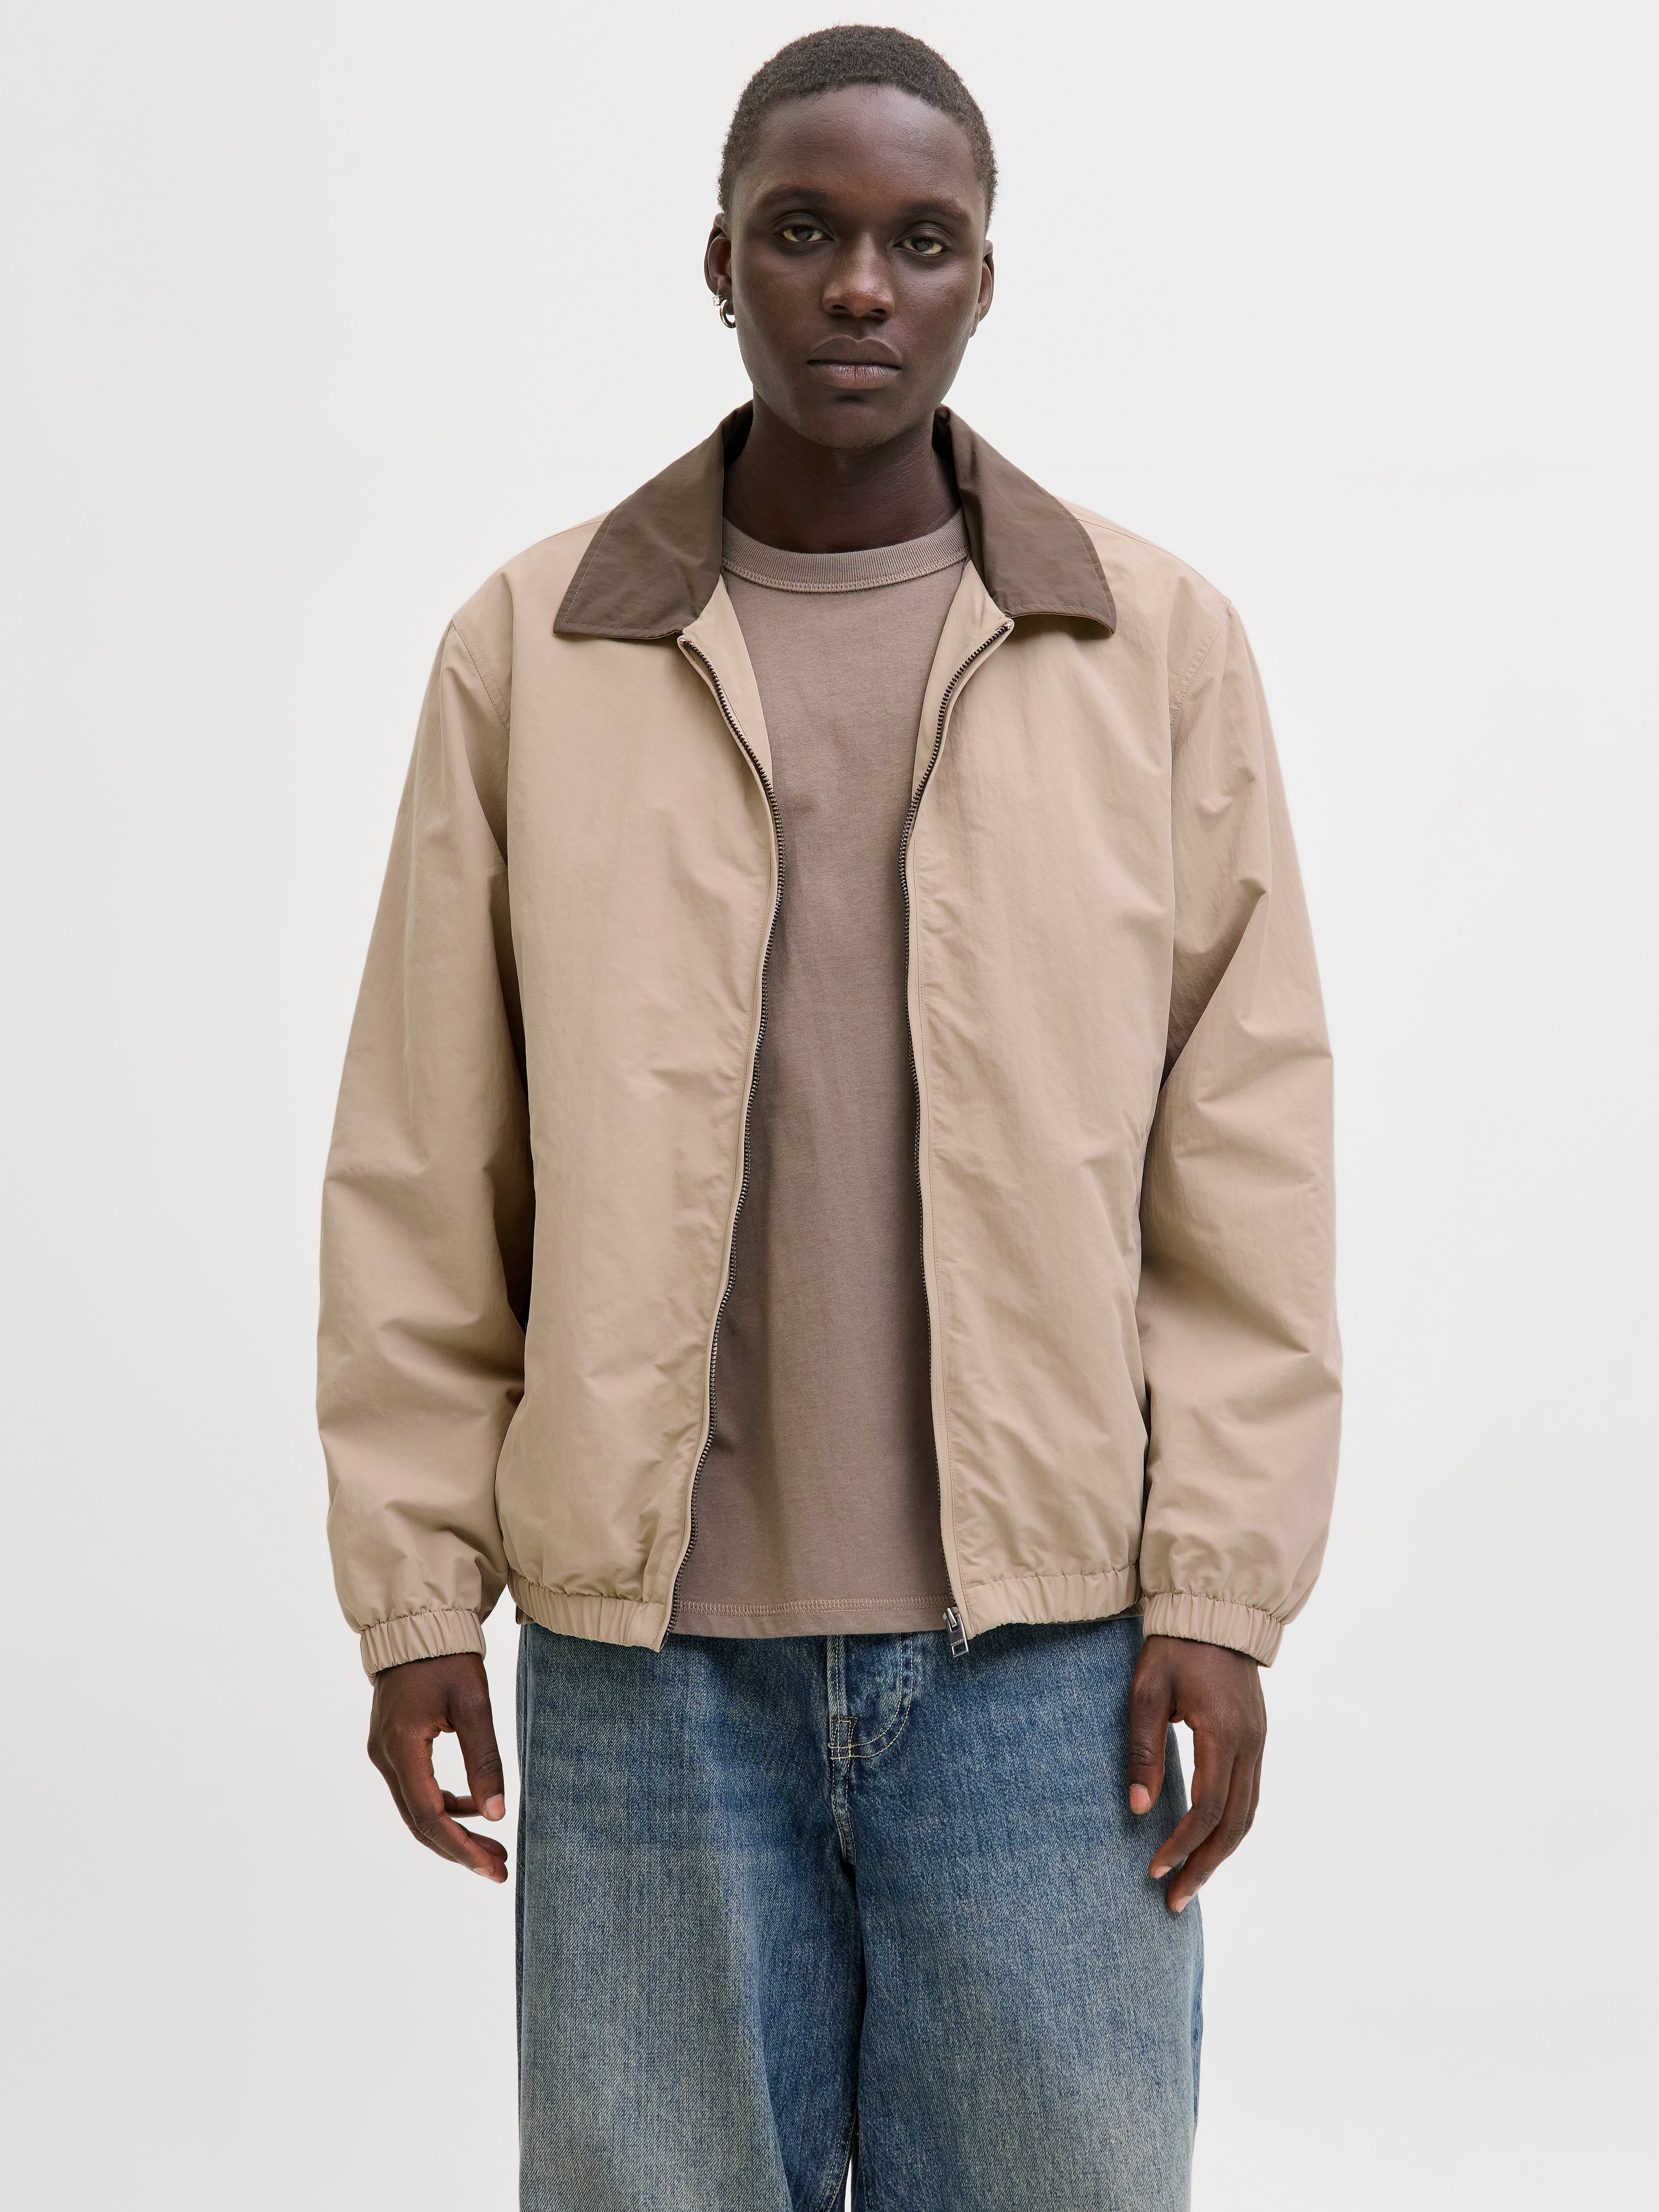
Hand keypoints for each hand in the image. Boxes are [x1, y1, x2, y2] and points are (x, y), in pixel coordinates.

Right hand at [367, 1652, 508, 1881]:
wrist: (417, 1626)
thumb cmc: (447, 1660)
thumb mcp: (474, 1705)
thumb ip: (485, 1761)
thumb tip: (497, 1815)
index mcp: (402, 1749)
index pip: (429, 1817)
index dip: (461, 1847)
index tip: (492, 1868)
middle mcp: (385, 1758)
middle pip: (420, 1822)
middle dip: (460, 1848)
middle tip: (498, 1868)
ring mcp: (385, 1753)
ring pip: (417, 1809)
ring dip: (453, 1829)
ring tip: (493, 1845)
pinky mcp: (393, 1746)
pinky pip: (416, 1789)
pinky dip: (444, 1804)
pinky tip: (473, 1808)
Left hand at [1126, 1633, 1265, 1912]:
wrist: (1215, 1612)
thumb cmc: (1174, 1647)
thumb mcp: (1147, 1690)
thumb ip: (1143, 1748)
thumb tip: (1136, 1808)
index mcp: (1224, 1734)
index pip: (1206, 1807)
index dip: (1181, 1844)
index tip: (1154, 1869)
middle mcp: (1250, 1745)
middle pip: (1234, 1825)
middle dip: (1204, 1866)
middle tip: (1174, 1899)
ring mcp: (1259, 1743)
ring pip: (1247, 1816)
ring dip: (1220, 1854)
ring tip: (1191, 1882)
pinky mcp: (1257, 1739)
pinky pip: (1249, 1796)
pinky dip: (1230, 1828)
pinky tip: (1209, 1842)